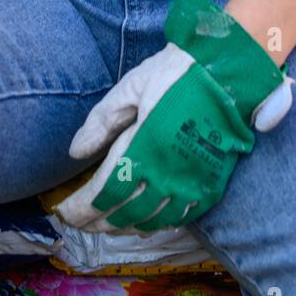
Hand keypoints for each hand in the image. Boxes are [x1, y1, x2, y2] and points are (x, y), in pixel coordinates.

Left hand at [53, 0, 294, 235]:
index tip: (65, 212)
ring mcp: (191, 183)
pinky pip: (180, 218)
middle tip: (80, 221)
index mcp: (144, 148)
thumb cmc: (177, 72)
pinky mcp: (211, 183)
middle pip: (123, 213)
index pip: (104, 192)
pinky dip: (157, 224)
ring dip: (124, 227)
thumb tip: (75, 152)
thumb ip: (101, 120)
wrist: (230, 68)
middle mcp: (168, 174)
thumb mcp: (132, 86)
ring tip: (106, 224)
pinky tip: (144, 221)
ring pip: (150, 221)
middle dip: (97, 221)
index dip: (81, 208)